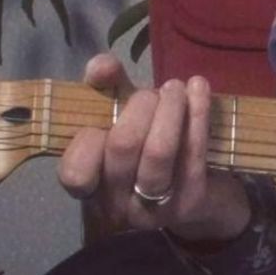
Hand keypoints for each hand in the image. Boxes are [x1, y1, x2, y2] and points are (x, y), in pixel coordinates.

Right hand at [56, 55, 251, 244]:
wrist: (199, 198)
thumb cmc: (147, 151)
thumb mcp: (122, 120)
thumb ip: (106, 88)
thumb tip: (101, 66)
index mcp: (91, 189)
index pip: (75, 173)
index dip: (88, 138)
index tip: (108, 110)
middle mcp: (117, 205)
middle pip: (122, 148)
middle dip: (139, 108)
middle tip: (153, 93)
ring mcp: (155, 208)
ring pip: (158, 152)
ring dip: (169, 108)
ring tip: (175, 87)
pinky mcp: (191, 201)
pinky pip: (192, 153)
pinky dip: (197, 113)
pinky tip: (198, 87)